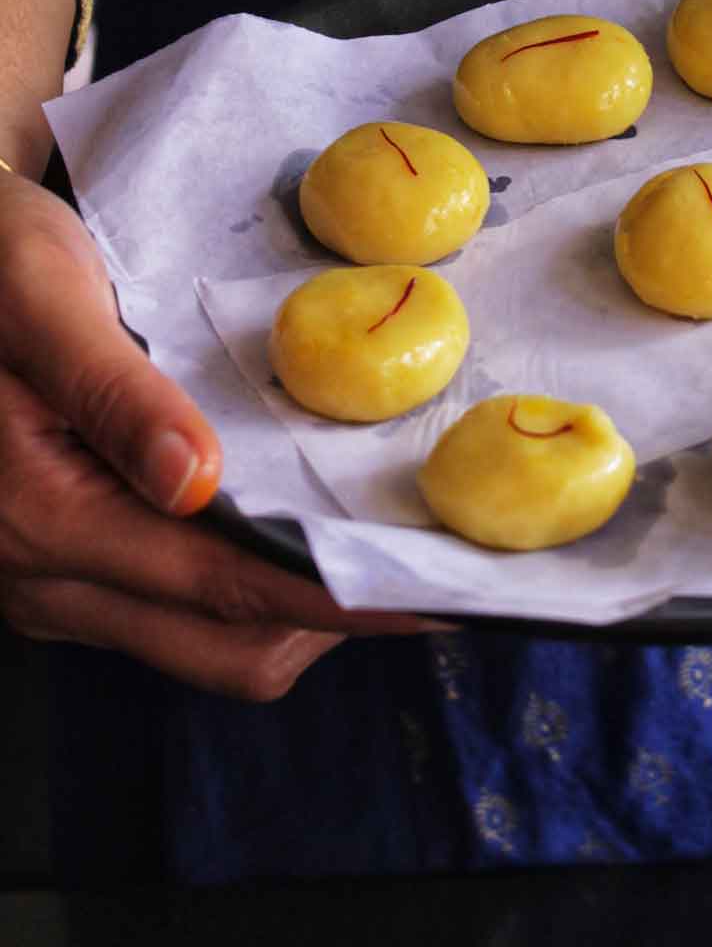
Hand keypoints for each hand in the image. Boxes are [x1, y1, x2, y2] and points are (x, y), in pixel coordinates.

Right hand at [0, 170, 437, 699]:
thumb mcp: (43, 297)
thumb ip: (117, 393)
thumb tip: (196, 482)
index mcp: (44, 519)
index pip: (223, 589)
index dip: (340, 599)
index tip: (433, 595)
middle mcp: (43, 577)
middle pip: (225, 649)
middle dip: (335, 620)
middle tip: (430, 569)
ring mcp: (53, 582)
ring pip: (205, 640)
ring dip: (298, 606)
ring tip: (380, 543)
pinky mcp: (65, 565)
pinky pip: (176, 607)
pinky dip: (253, 584)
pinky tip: (303, 524)